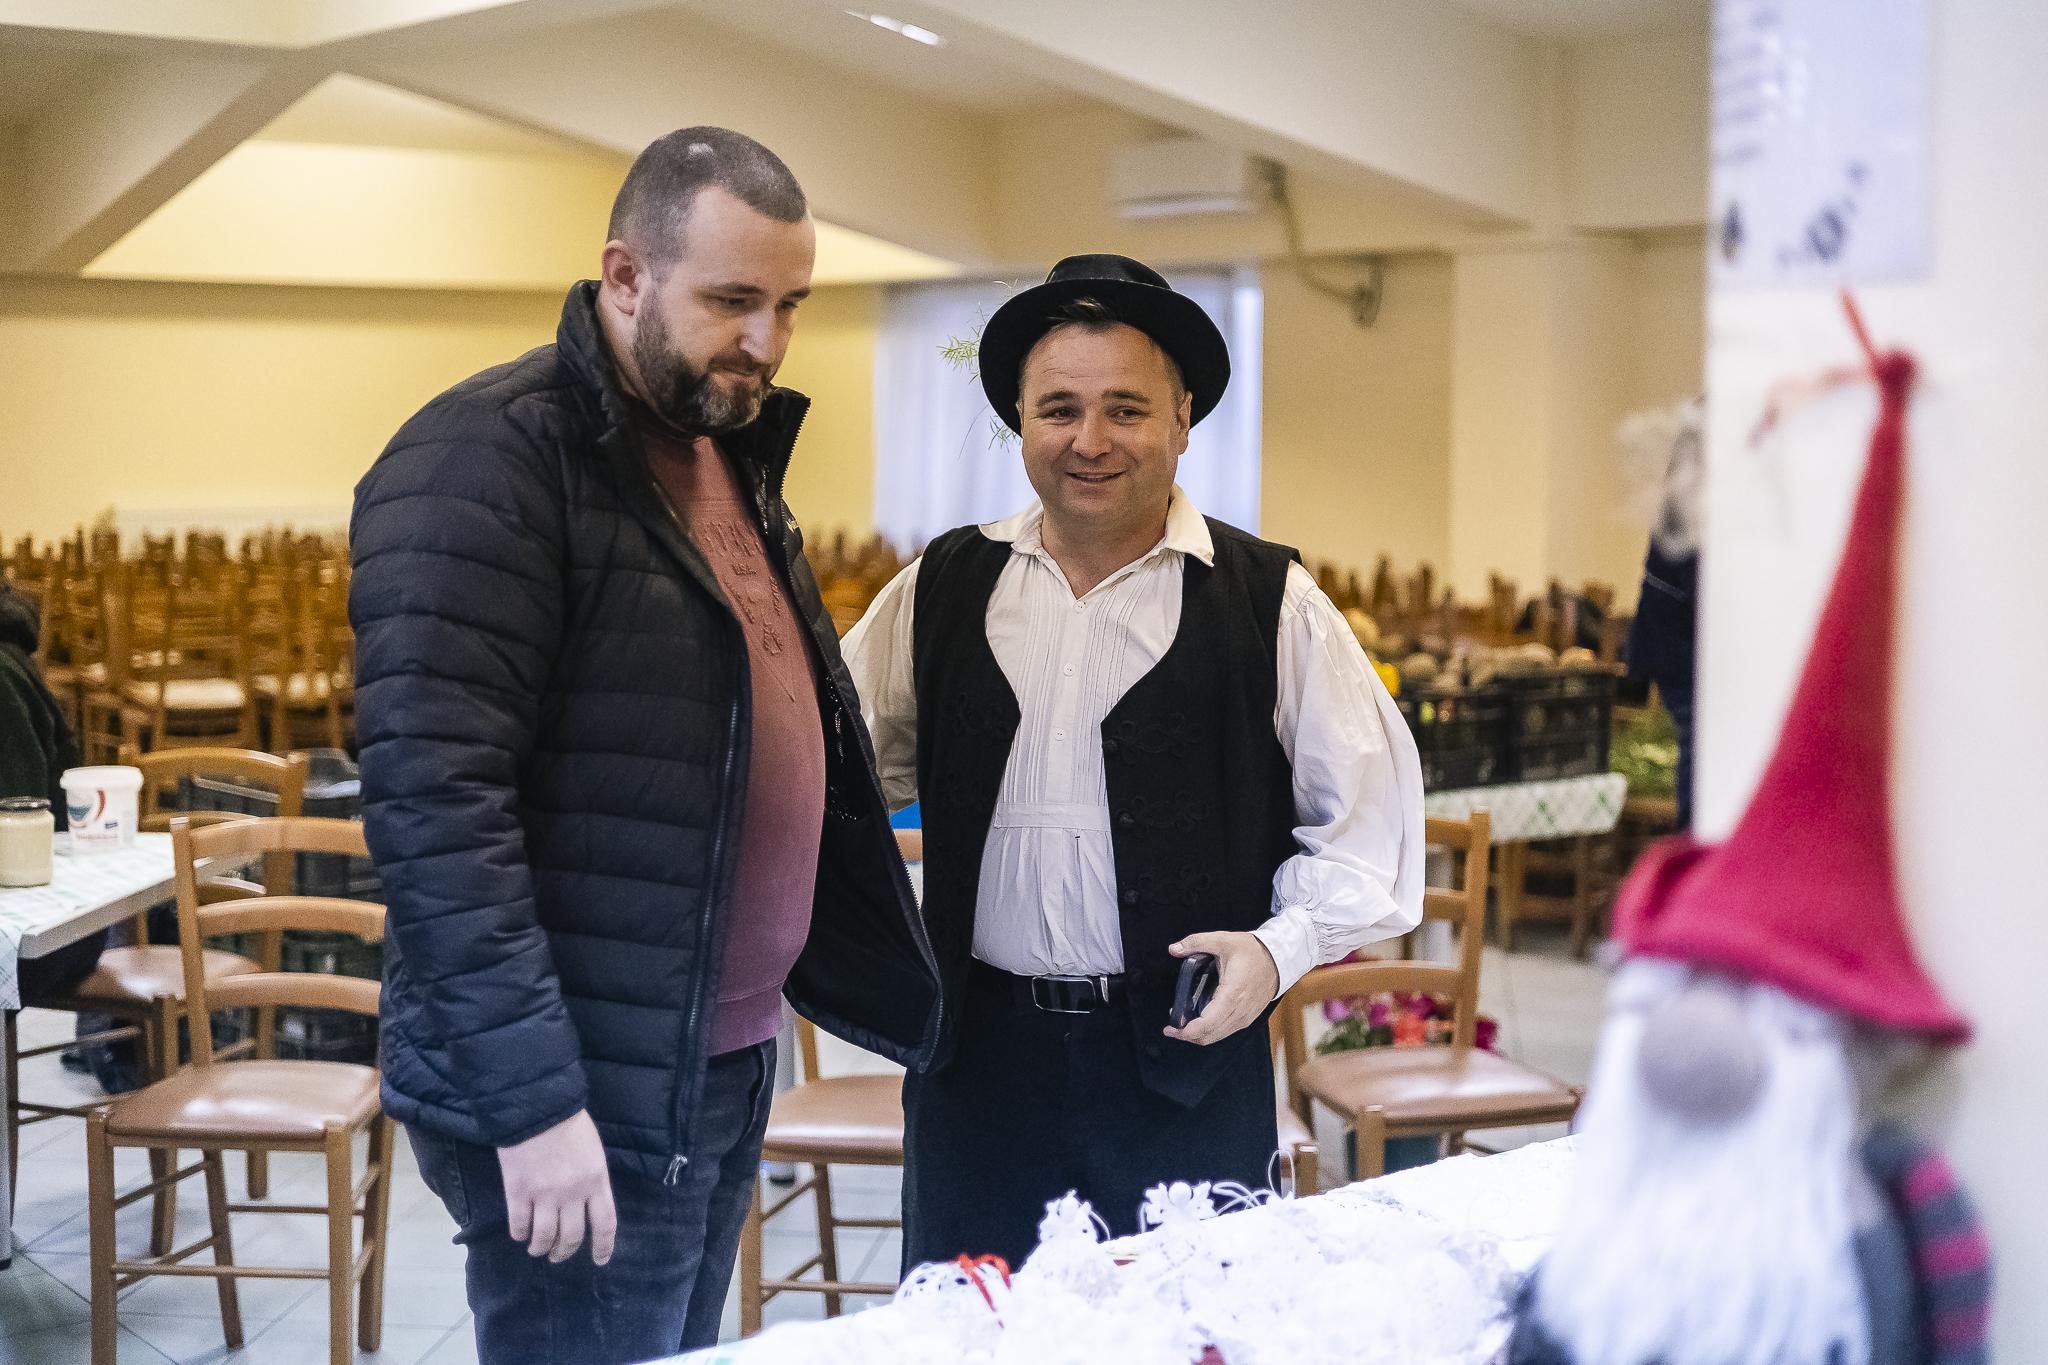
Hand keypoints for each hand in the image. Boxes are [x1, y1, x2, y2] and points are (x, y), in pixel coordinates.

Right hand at [497, 1110, 616, 1264]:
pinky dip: (520, 1234)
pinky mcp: (518, 1192)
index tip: (600, 1260)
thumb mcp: (593, 1151)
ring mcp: (544, 1195)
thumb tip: (587, 1202)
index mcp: (596, 1181)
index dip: (604, 1246)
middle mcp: (573, 1194)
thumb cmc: (568, 1123)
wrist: (537, 1107)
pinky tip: (520, 1234)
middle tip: (557, 1256)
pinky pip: (519, 1225)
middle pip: (572, 1236)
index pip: (605, 1223)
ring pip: (544, 1237)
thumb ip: (592, 1178)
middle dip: (565, 1251)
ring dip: (540, 1248)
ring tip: (537, 1250)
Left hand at [1162, 931, 1278, 1045]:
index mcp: (1232, 994)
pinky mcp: (1248, 1018)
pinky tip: (1200, 1023)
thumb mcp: (1223, 940)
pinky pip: (1226, 1032)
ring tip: (1182, 1026)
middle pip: (1210, 1035)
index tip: (1170, 1028)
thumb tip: (1173, 949)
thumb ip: (1196, 942)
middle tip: (1171, 1029)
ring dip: (1199, 1036)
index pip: (1207, 1023)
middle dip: (1188, 1036)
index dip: (1187, 1031)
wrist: (1279, 959)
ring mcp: (1245, 1017)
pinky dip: (1211, 1032)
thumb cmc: (1252, 951)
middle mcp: (1240, 1010)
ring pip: (1218, 1036)